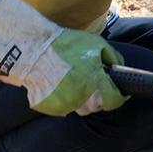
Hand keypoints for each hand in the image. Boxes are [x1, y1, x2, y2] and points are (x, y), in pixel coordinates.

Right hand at [0, 0, 126, 116]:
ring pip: (80, 107)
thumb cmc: (65, 44)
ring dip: (82, 98)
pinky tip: (59, 84)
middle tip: (92, 82)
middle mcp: (82, 98)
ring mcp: (65, 105)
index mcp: (95, 83)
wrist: (33, 50)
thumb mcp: (95, 44)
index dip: (119, 96)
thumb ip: (112, 57)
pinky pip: (63, 107)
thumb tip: (118, 68)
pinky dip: (64, 99)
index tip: (119, 92)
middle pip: (97, 106)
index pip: (114, 100)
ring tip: (74, 82)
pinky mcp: (51, 108)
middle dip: (99, 96)